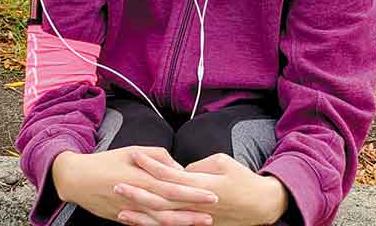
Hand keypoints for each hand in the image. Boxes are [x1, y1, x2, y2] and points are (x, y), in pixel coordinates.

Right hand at [52, 146, 217, 224]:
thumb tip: (178, 167)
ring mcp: (132, 210)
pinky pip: (148, 225)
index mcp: (143, 177)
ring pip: (162, 220)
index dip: (194, 191)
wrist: (78, 179)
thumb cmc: (107, 161)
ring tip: (203, 222)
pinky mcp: (125, 218)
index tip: (212, 193)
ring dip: (184, 222)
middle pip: (172, 206)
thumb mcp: (133, 150)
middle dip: (194, 209)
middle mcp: (139, 196)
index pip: (173, 186)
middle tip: (215, 209)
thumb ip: (157, 156)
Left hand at [116, 152, 288, 225]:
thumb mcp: (222, 163)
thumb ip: (198, 166)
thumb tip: (180, 170)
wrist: (260, 206)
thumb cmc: (242, 179)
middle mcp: (195, 204)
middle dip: (138, 192)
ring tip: (120, 210)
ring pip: (163, 219)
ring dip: (141, 215)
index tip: (134, 156)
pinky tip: (140, 224)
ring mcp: (195, 219)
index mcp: (201, 184)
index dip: (151, 165)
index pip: (170, 174)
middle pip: (161, 199)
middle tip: (116, 185)